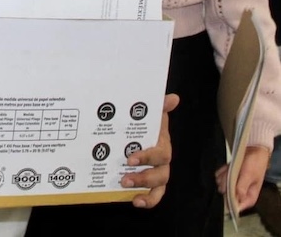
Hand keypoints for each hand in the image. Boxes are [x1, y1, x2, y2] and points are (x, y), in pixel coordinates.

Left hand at [121, 92, 178, 207]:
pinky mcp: (153, 183)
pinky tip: (135, 201)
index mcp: (162, 143)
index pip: (161, 153)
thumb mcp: (151, 113)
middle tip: (125, 176)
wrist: (138, 130)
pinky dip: (148, 200)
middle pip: (161, 173)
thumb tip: (173, 98)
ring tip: (127, 187)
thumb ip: (159, 106)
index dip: (147, 157)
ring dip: (144, 189)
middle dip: (143, 176)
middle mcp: (163, 160)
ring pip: (158, 185)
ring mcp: (159, 172)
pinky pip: (155, 195)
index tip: (130, 158)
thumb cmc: (146, 123)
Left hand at [215, 145, 269, 211]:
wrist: (253, 150)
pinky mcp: (228, 177)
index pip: (238, 206)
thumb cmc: (254, 164)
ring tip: (231, 169)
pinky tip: (228, 167)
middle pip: (226, 194)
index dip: (230, 200)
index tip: (227, 191)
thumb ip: (242, 187)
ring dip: (224, 176)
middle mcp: (240, 193)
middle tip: (231, 174)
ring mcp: (233, 185)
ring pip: (221, 185)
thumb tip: (236, 199)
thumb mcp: (249, 175)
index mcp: (249, 197)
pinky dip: (222, 171)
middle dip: (226, 183)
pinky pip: (219, 177)